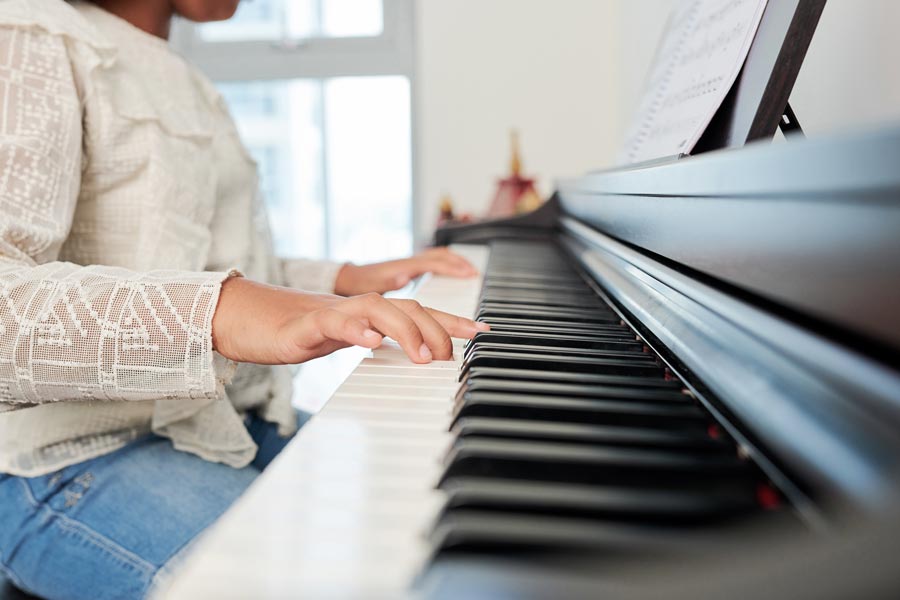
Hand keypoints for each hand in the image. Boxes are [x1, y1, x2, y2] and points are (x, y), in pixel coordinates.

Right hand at [212, 277, 487, 365]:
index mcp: (370, 315)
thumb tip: (414, 362)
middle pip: (406, 306)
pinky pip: (333, 323)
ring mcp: (333, 313)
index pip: (419, 312)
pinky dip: (355, 329)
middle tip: (451, 359)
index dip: (453, 321)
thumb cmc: (300, 332)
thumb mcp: (346, 341)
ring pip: (377, 308)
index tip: (484, 333)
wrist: (249, 320)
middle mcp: (358, 309)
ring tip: (424, 357)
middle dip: (437, 329)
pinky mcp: (305, 325)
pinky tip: (371, 342)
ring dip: (405, 330)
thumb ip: (378, 346)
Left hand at [334, 247, 478, 295]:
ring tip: (470, 273)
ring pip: (438, 258)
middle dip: (460, 263)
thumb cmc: (359, 283)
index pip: (436, 263)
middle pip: (441, 257)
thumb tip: (404, 275)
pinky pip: (432, 265)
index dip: (455, 268)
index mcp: (405, 266)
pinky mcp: (408, 270)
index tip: (471, 274)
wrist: (347, 278)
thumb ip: (388, 280)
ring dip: (455, 263)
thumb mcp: (372, 285)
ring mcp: (410, 265)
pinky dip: (445, 267)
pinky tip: (450, 276)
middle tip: (476, 274)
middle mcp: (410, 262)